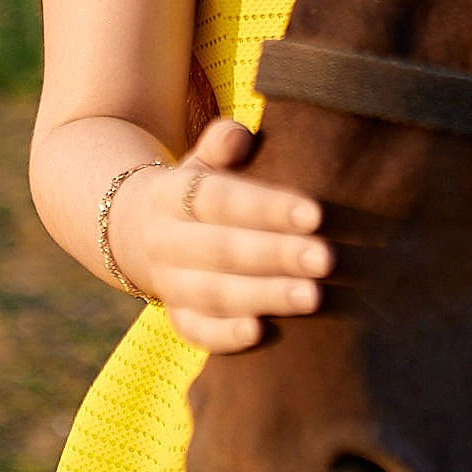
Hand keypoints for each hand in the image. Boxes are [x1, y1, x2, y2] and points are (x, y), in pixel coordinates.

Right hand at [127, 117, 332, 351]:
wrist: (144, 233)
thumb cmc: (203, 192)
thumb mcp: (205, 160)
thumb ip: (222, 143)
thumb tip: (239, 136)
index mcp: (170, 194)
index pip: (219, 199)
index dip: (267, 207)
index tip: (316, 213)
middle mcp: (164, 240)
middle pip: (222, 249)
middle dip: (277, 254)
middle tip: (327, 259)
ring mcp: (169, 283)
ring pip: (214, 293)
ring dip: (265, 296)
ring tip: (314, 297)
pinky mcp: (178, 318)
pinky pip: (198, 331)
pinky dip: (226, 336)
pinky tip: (262, 334)